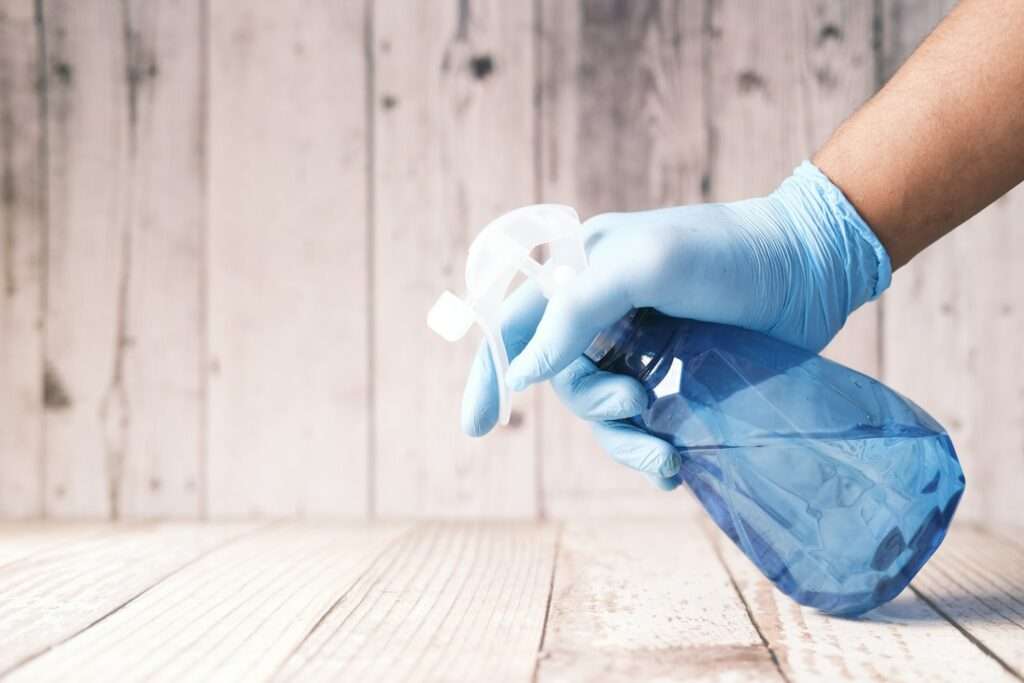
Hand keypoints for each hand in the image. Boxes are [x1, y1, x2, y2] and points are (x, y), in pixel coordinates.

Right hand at [461, 162, 890, 488]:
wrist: (811, 268)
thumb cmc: (725, 255)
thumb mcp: (642, 265)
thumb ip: (572, 311)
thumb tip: (520, 375)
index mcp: (579, 271)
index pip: (515, 325)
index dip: (490, 374)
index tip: (476, 428)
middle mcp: (601, 309)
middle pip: (563, 378)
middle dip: (594, 405)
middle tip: (638, 404)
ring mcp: (639, 343)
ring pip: (602, 409)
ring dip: (626, 440)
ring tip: (666, 458)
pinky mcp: (676, 373)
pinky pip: (642, 422)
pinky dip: (650, 449)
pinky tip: (674, 467)